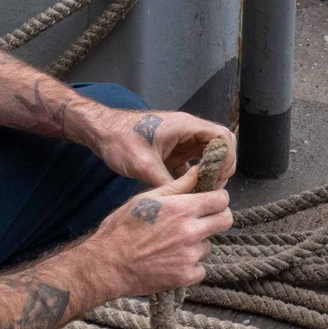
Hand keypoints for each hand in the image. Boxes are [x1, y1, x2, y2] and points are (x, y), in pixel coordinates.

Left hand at [90, 107, 236, 188]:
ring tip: (201, 194)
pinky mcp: (171, 152)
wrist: (100, 132)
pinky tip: (186, 194)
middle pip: (218, 147)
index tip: (217, 178)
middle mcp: (187, 131)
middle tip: (211, 189)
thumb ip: (167, 183)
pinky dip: (192, 178)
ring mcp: (180, 142)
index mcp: (185, 126)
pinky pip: (190, 165)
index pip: (222, 136)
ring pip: (206, 157)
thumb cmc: (120, 140)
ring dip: (207, 174)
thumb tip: (185, 202)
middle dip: (220, 168)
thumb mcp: (144, 164)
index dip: (227, 157)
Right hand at [90, 167, 233, 295]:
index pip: (220, 200)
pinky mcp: (185, 276)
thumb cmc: (122, 228)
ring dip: (197, 244)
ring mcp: (189, 256)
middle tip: (201, 220)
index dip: (217, 198)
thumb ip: (177, 186)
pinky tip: (171, 261)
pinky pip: (200, 268)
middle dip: (217, 217)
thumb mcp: (146, 199)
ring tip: (173, 244)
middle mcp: (190, 232)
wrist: (107, 264)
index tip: (210, 201)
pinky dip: (190, 266)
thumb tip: (198, 171)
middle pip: (225, 221)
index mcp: (181, 209)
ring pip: (208, 245)